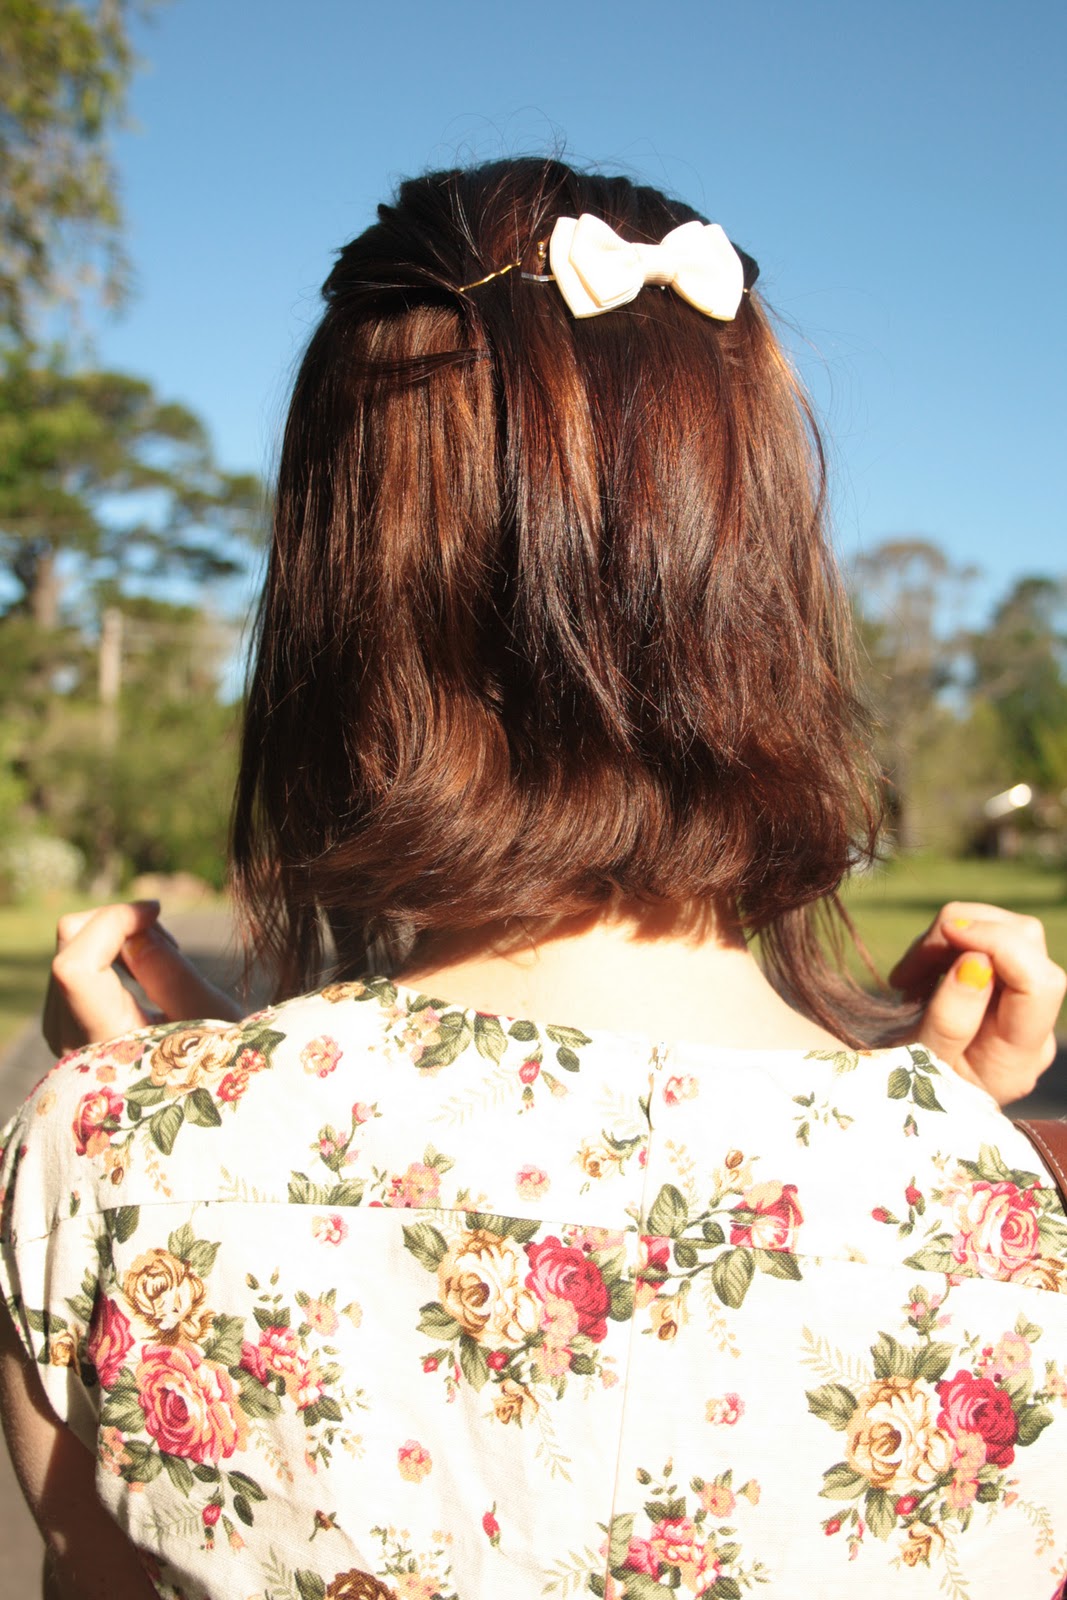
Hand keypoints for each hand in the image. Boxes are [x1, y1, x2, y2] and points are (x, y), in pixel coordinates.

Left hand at [43, 900, 243, 1056]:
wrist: (200, 1115)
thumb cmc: (218, 1071)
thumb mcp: (209, 1017)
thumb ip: (168, 969)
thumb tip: (135, 926)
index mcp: (108, 1047)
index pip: (74, 967)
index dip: (111, 923)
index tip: (156, 912)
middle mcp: (72, 1042)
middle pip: (67, 946)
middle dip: (117, 924)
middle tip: (171, 943)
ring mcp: (64, 1035)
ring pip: (69, 952)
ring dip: (114, 939)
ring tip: (168, 962)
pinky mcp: (68, 1029)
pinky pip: (73, 971)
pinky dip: (107, 957)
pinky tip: (147, 974)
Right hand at [889, 901, 1065, 1106]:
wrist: (909, 1105)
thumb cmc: (909, 1092)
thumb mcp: (919, 1064)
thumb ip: (950, 1019)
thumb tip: (976, 961)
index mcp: (1016, 1059)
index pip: (1039, 982)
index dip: (999, 944)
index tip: (945, 933)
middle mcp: (1033, 1030)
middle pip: (1027, 942)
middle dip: (967, 932)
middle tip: (909, 969)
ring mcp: (1023, 1007)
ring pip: (1009, 930)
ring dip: (953, 935)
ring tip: (908, 976)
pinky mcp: (1006, 989)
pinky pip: (990, 943)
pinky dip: (951, 943)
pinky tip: (920, 973)